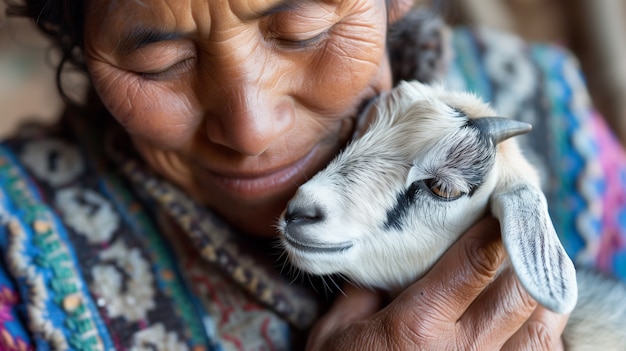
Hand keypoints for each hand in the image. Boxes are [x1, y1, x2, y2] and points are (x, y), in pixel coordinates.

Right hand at [306, 217, 568, 349]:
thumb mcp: (334, 331)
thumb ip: (362, 291)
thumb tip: (389, 258)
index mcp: (416, 327)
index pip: (473, 265)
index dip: (492, 229)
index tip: (497, 207)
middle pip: (520, 294)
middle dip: (528, 256)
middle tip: (522, 231)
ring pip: (542, 332)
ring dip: (544, 296)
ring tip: (536, 270)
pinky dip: (543, 336)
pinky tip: (530, 319)